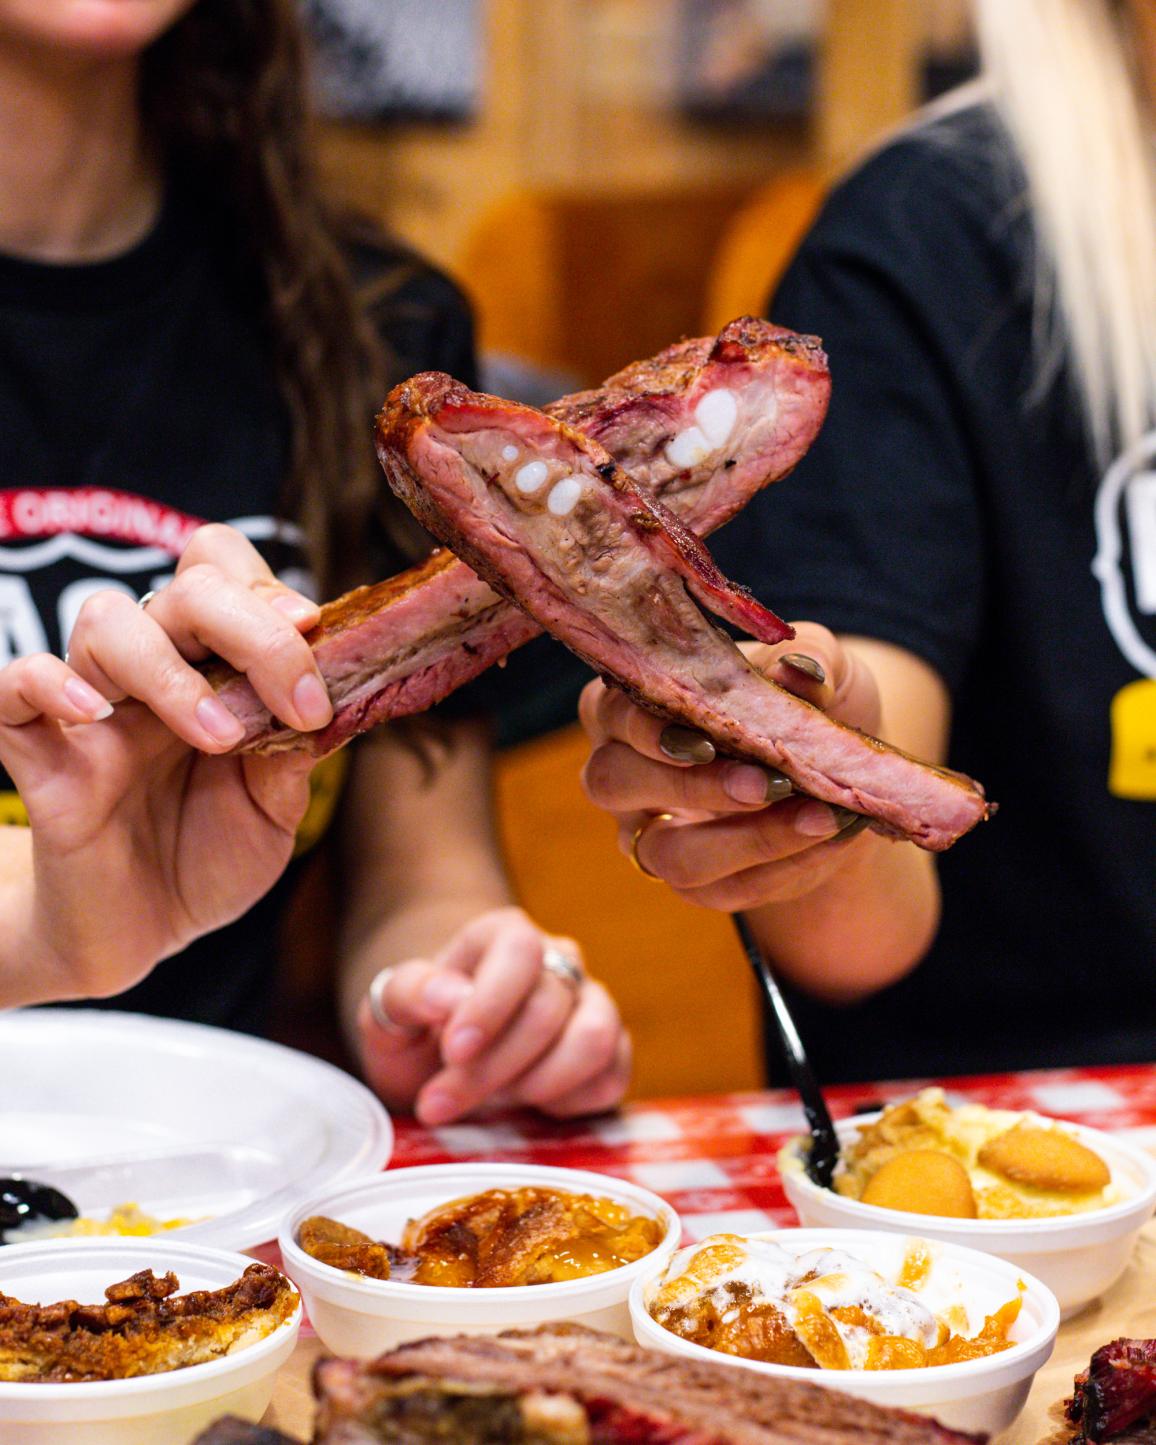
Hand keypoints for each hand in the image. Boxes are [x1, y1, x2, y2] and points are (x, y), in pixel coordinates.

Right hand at [0, 524, 332, 1002]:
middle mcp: (156, 672)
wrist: (141, 934)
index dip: (268, 587)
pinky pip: (15, 686)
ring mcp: (93, 708)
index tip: (313, 633)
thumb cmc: (207, 858)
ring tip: (219, 737)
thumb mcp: (274, 814)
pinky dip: (49, 683)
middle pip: (185, 590)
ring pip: (106, 622)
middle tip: (297, 700)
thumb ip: (293, 759)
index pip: (224, 573)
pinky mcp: (40, 754)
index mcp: (214, 669)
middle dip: (251, 627)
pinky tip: (96, 717)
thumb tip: (321, 707)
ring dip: (171, 669)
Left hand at [357, 907, 630, 1124]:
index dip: (490, 1005)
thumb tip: (450, 995)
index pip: (519, 952)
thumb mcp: (389, 1013)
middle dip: (491, 1069)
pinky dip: (565, 1105)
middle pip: (547, 1010)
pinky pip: (609, 1080)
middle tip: (439, 1105)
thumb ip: (409, 994)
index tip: (453, 1051)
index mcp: (505, 935)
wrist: (441, 1064)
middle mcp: (559, 961)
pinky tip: (527, 1106)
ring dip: (535, 1085)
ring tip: (491, 1099)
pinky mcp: (613, 1052)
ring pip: (592, 1041)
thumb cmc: (418, 1031)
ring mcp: (592, 1004)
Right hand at [579, 624, 881, 911]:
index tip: (710, 739)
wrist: (838, 775)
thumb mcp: (822, 669)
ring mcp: (650, 832)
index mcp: (631, 702)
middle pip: (614, 784)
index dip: (649, 730)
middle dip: (691, 787)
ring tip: (819, 818)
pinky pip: (722, 892)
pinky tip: (831, 838)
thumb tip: (801, 670)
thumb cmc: (805, 705)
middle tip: (767, 784)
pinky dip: (783, 867)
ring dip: (747, 841)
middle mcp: (622, 768)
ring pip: (666, 855)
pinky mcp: (693, 882)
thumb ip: (812, 657)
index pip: (611, 712)